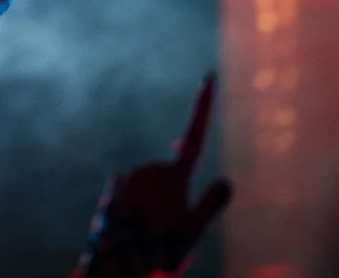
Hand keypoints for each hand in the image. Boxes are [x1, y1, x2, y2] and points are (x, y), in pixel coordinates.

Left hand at [72, 74, 231, 277]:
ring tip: (152, 239)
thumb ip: (212, 203)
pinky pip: (135, 200)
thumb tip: (226, 180)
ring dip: (156, 209)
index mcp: (173, 175)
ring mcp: (128, 181)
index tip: (208, 79)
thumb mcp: (194, 232)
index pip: (195, 136)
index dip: (202, 107)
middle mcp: (148, 170)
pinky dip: (139, 214)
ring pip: (154, 192)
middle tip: (172, 232)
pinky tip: (135, 235)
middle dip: (177, 200)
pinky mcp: (112, 194)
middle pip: (174, 179)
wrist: (116, 268)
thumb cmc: (159, 251)